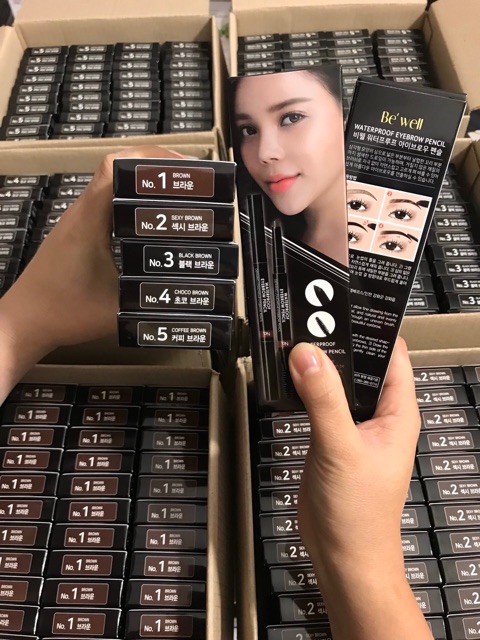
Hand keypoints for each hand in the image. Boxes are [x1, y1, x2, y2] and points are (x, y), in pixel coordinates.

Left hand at [0, 145, 182, 401]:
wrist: (23, 323)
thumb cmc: (65, 313)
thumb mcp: (118, 309)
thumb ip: (155, 299)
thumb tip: (193, 293)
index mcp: (90, 220)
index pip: (117, 167)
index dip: (153, 159)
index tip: (187, 167)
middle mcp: (82, 213)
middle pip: (118, 170)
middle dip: (156, 168)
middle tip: (193, 181)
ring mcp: (77, 222)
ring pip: (112, 187)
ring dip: (143, 185)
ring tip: (180, 196)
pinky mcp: (76, 234)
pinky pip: (106, 205)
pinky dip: (131, 203)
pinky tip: (151, 222)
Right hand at [289, 339, 432, 639]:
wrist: (342, 559)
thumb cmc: (359, 514)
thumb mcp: (341, 449)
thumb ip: (324, 399)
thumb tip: (307, 352)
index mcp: (397, 411)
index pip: (391, 353)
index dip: (371, 326)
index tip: (343, 300)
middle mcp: (377, 414)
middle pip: (359, 363)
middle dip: (336, 340)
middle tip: (308, 313)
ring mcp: (352, 425)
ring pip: (336, 381)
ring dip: (318, 363)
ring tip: (294, 335)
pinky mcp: (330, 437)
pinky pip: (318, 400)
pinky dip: (304, 386)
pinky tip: (286, 373)